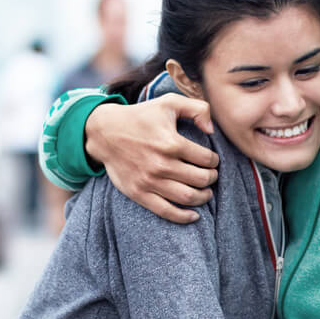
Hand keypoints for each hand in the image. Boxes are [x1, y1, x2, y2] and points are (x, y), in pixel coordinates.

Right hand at [85, 95, 218, 223]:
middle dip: (212, 178)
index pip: (206, 159)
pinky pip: (166, 211)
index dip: (214, 161)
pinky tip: (194, 215)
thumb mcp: (169, 102)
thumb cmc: (140, 116)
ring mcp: (149, 181)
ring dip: (203, 197)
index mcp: (171, 143)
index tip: (212, 160)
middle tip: (211, 175)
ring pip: (187, 197)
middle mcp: (162, 164)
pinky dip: (183, 216)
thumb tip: (211, 130)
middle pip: (200, 179)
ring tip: (206, 192)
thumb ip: (197, 109)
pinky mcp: (139, 193)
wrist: (105, 132)